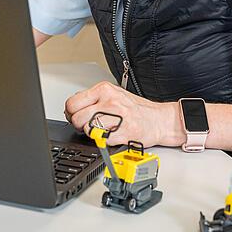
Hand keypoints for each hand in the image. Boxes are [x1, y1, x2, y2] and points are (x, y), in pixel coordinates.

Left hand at [64, 81, 178, 146]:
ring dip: (91, 133)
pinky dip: (104, 141)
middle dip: (79, 125)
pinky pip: (102, 140)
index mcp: (105, 90)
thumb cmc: (137, 109)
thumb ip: (93, 99)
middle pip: (77, 118)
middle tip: (88, 125)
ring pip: (87, 129)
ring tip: (102, 130)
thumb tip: (73, 107)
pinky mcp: (123, 133)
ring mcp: (117, 117)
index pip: (72, 102)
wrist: (160, 120)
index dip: (71, 113)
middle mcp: (110, 101)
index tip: (76, 116)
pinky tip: (112, 135)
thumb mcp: (113, 95)